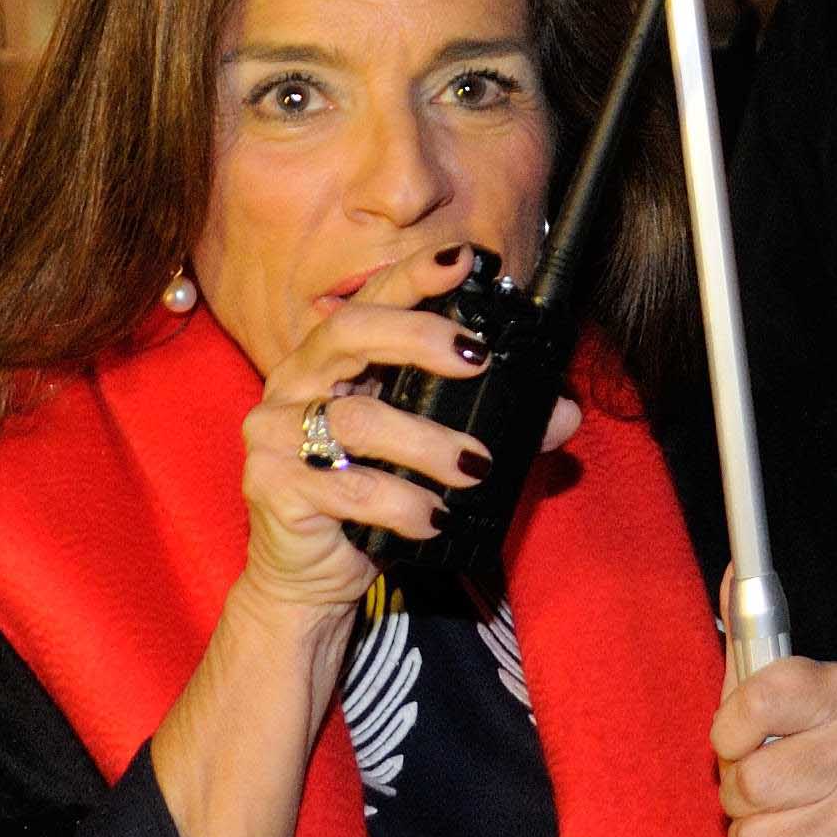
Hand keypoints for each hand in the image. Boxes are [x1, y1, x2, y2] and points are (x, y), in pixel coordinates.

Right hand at [234, 240, 586, 616]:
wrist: (312, 577)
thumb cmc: (371, 502)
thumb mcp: (434, 455)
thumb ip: (494, 425)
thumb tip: (565, 411)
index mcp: (333, 359)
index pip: (373, 298)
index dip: (414, 275)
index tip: (463, 260)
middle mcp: (297, 382)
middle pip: (349, 332)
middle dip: (418, 336)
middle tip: (477, 360)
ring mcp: (275, 432)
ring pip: (357, 420)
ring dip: (426, 444)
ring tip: (474, 468)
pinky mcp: (271, 485)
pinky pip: (346, 488)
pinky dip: (400, 503)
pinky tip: (432, 517)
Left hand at [713, 651, 836, 836]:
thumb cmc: (795, 754)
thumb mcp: (770, 692)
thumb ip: (747, 639)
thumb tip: (731, 568)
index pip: (761, 699)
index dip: (730, 730)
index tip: (735, 739)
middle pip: (752, 782)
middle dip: (736, 795)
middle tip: (757, 792)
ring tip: (770, 826)